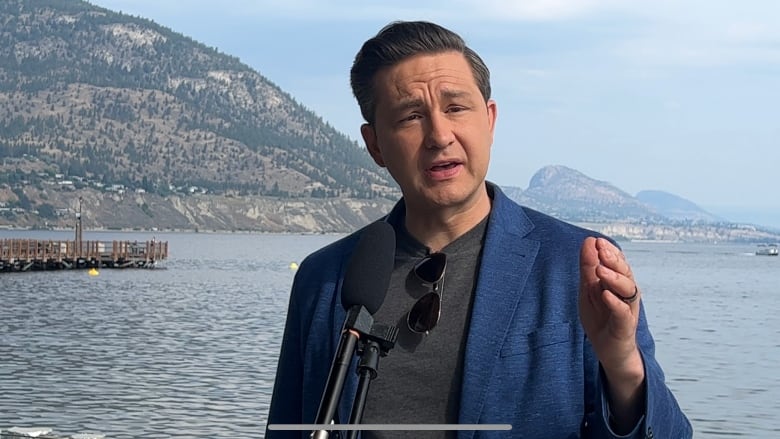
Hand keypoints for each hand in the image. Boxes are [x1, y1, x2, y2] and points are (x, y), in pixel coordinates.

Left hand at [579, 237, 644, 429]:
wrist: (608, 351)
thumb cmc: (600, 318)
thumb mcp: (588, 290)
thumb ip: (588, 268)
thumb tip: (589, 241)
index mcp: (617, 284)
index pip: (617, 263)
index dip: (609, 252)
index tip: (596, 241)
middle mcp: (626, 294)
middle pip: (625, 273)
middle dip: (613, 260)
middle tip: (601, 249)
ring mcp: (627, 310)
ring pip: (627, 290)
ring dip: (614, 279)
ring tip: (601, 271)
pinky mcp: (625, 326)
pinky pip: (622, 313)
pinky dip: (615, 303)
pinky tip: (606, 295)